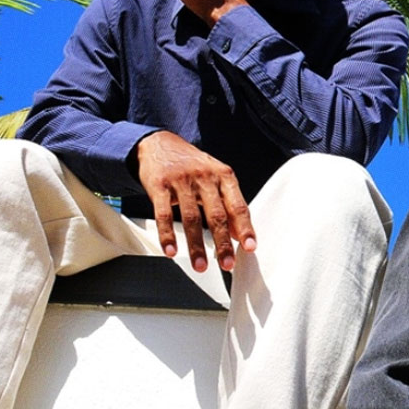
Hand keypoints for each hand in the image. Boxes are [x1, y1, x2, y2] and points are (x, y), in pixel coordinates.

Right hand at [136, 131, 255, 271]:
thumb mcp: (215, 179)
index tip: (250, 247)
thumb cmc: (191, 165)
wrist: (159, 143)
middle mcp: (204, 177)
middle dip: (222, 243)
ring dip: (196, 245)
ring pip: (191, 217)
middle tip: (227, 264)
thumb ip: (228, 204)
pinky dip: (168, 235)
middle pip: (216, 214)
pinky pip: (164, 214)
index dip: (245, 228)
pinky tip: (171, 250)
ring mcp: (181, 181)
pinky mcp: (159, 185)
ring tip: (200, 265)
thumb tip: (239, 236)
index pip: (238, 205)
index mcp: (223, 176)